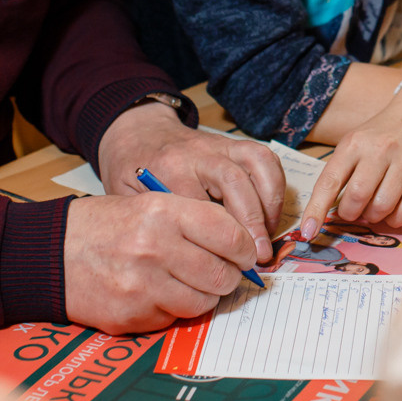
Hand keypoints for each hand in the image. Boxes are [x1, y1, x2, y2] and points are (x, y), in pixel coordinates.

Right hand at [62, 191, 255, 333]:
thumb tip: (242, 248)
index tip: (245, 254)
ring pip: (203, 303)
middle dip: (229, 277)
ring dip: (203, 296)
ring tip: (187, 282)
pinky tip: (157, 293)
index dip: (245, 249)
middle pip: (222, 275)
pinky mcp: (132, 316)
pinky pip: (174, 319)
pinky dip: (173, 309)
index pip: (230, 235)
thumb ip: (194, 221)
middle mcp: (154, 248)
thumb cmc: (106, 226)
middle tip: (221, 272)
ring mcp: (142, 286)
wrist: (51, 253)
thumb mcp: (149, 204)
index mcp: (163, 212)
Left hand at [96, 102, 284, 264]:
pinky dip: (275, 186)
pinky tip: (270, 214)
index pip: (200, 205)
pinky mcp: (234, 143)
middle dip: (252, 223)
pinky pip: (265, 158)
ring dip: (270, 202)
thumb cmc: (131, 171)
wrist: (138, 133)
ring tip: (268, 235)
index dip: (218, 238)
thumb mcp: (126, 200)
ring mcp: (219, 145)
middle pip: (234, 182)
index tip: (226, 266)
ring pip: (257, 164)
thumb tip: (185, 267)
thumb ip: (154, 226)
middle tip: (258, 256)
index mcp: (169, 168)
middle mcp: (198, 153)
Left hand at [298, 78, 401, 237]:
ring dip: (375, 217)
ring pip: (382, 207)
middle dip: (351, 213)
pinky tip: (395, 212)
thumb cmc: (384, 132)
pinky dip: (398, 219)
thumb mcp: (357, 141)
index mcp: (354, 143)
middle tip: (354, 211)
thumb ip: (343, 171)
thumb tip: (329, 210)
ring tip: (376, 209)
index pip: (329, 182)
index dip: (316, 210)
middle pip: (356, 198)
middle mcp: (379, 150)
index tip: (307, 232)